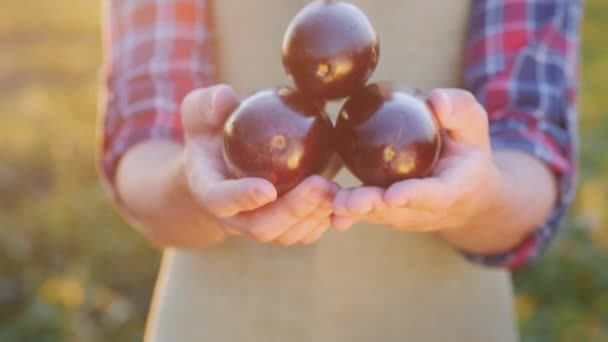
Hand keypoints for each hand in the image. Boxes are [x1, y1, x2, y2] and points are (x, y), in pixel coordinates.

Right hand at [182, 85, 337, 245]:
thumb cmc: (211, 133)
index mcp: (209, 190)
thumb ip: (206, 106)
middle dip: (293, 209)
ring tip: (337, 191)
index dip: (242, 198)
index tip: (267, 189)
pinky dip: (325, 222)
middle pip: (261, 226)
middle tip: (320, 185)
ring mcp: (260, 225)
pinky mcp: (284, 227)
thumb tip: (224, 98)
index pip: (221, 200)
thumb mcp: (201, 113)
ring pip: (286, 234)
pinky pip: (304, 233)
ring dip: (313, 216)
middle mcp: (234, 217)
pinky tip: (345, 205)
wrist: (222, 163)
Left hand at [331, 89, 504, 233]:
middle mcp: (424, 209)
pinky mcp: (384, 213)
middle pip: (395, 211)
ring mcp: (402, 215)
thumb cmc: (468, 151)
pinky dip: (341, 208)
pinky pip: (362, 212)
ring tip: (327, 200)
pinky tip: (316, 203)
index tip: (393, 195)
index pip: (433, 195)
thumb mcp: (474, 127)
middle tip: (347, 202)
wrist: (466, 192)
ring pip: (374, 214)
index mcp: (452, 189)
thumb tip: (435, 100)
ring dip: (350, 209)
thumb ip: (460, 112)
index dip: (414, 196)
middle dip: (370, 206)